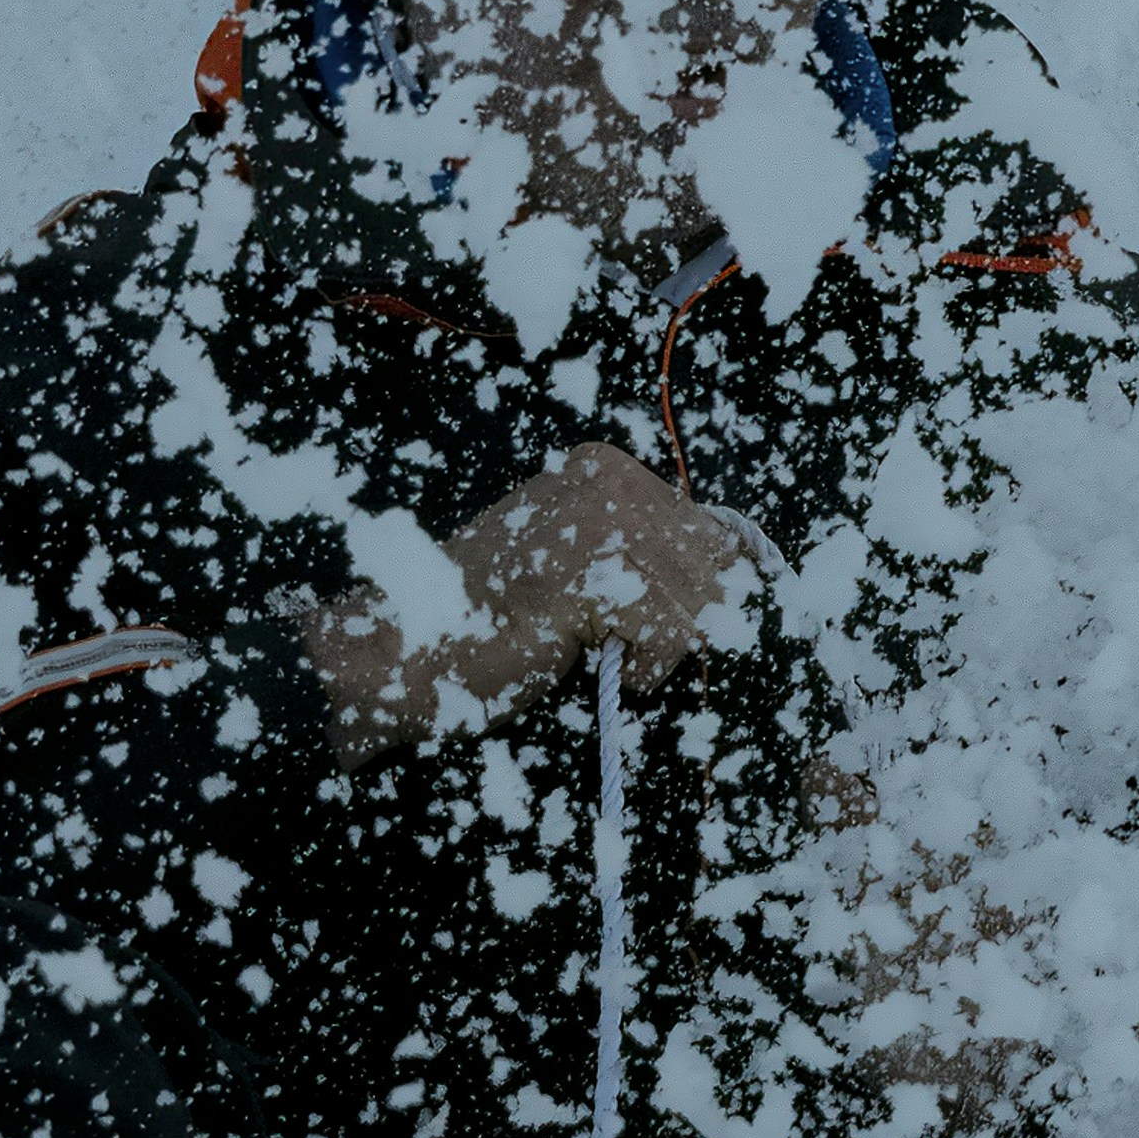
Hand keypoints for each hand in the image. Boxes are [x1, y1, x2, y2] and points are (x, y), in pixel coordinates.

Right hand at [294, 442, 764, 736]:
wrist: (405, 649)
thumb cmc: (489, 615)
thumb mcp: (577, 556)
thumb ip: (644, 548)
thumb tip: (733, 561)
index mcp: (602, 469)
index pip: (710, 526)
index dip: (708, 584)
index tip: (671, 617)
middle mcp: (604, 483)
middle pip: (713, 562)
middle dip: (692, 617)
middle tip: (639, 645)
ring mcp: (596, 526)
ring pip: (697, 599)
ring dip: (667, 646)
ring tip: (615, 657)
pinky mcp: (588, 580)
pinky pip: (670, 632)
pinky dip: (651, 666)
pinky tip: (611, 668)